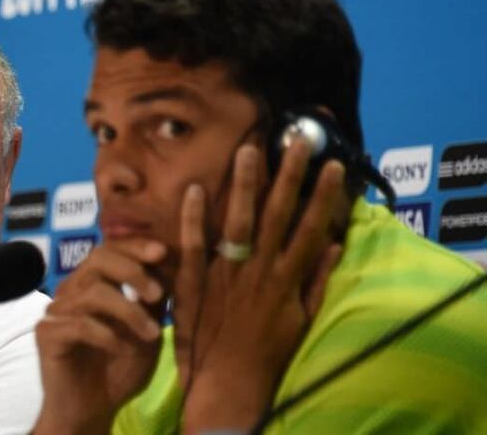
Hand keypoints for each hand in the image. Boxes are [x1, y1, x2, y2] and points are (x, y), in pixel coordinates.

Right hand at [33, 239, 167, 434]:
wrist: (94, 409)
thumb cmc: (121, 367)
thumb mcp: (148, 329)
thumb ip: (154, 298)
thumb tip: (172, 263)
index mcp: (93, 283)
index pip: (110, 249)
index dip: (134, 245)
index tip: (162, 251)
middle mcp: (72, 290)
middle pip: (97, 258)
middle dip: (132, 270)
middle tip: (158, 293)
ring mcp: (56, 310)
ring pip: (93, 291)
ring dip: (129, 310)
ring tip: (151, 333)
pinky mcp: (46, 334)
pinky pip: (79, 324)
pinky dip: (108, 334)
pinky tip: (123, 349)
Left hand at [176, 141, 344, 432]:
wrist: (227, 387)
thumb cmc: (266, 356)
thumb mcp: (301, 321)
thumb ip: (316, 282)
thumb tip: (332, 245)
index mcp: (286, 280)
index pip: (310, 229)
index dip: (323, 196)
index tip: (333, 165)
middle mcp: (259, 272)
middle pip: (277, 216)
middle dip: (289, 176)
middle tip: (295, 140)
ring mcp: (225, 277)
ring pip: (238, 224)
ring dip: (245, 187)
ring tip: (248, 150)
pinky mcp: (194, 285)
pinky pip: (194, 248)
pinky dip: (193, 220)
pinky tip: (195, 190)